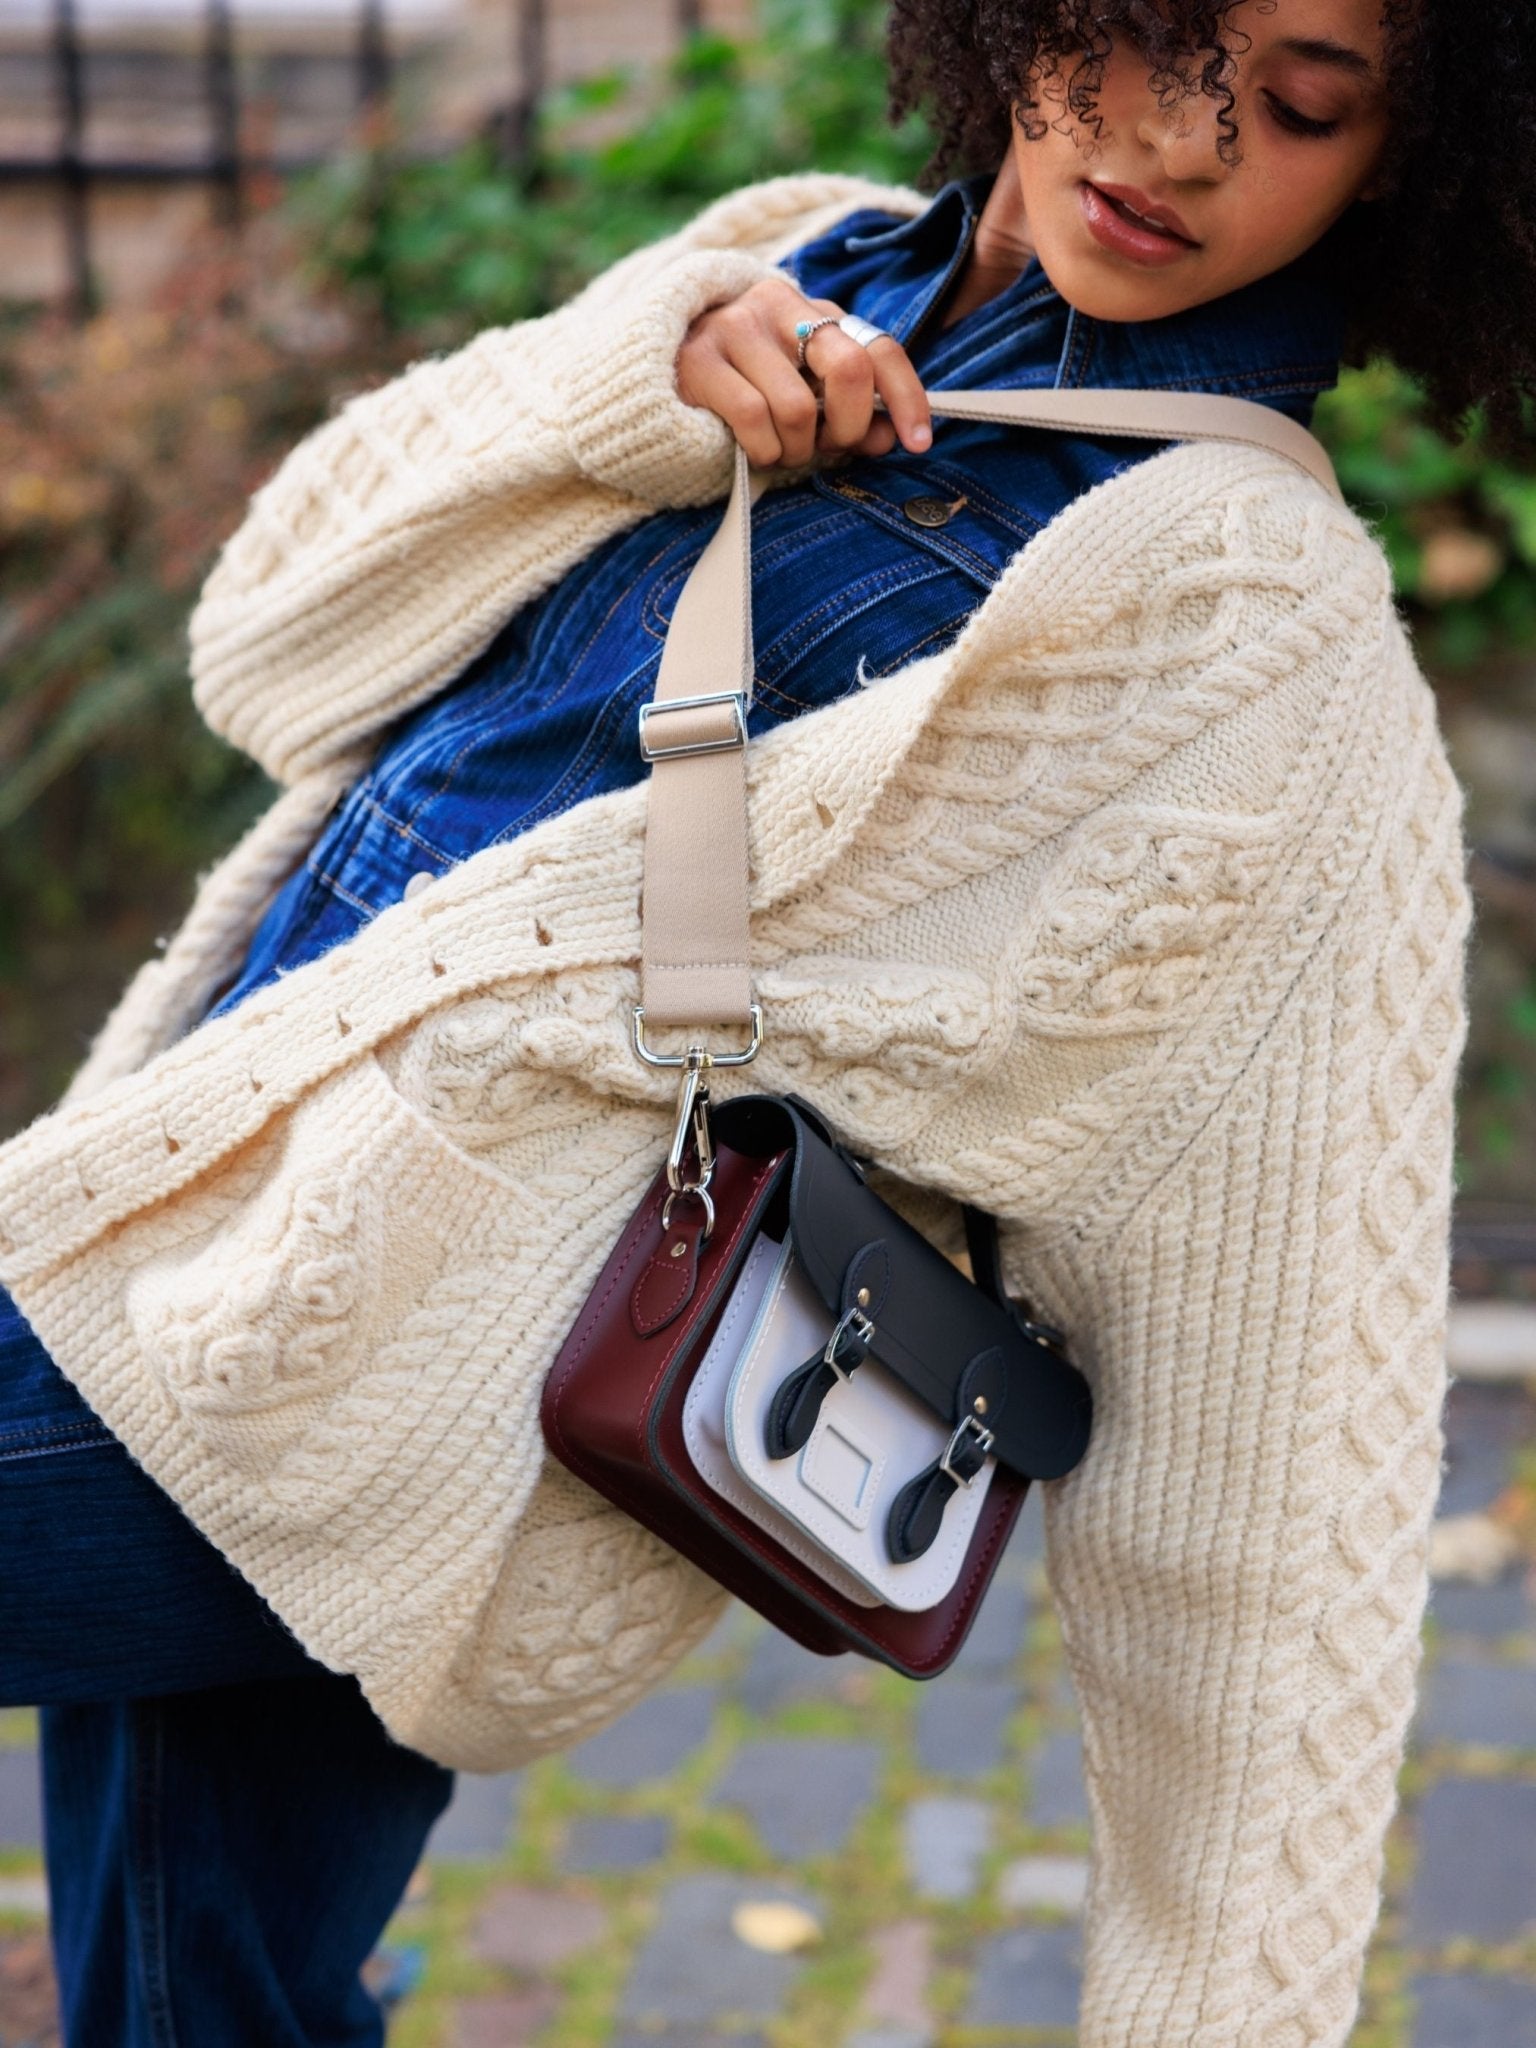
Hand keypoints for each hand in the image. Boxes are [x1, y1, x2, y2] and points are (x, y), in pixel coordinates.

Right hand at [675, 276, 932, 469]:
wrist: (648, 379)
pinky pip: (755, 421)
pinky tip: (754, 452)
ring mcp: (735, 328)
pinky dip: (763, 452)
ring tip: (779, 452)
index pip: (877, 347)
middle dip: (848, 427)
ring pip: (799, 409)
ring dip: (797, 450)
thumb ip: (845, 410)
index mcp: (812, 310)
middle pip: (848, 368)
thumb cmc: (738, 392)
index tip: (918, 442)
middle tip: (828, 449)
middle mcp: (778, 305)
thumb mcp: (800, 393)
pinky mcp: (698, 360)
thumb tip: (885, 436)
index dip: (906, 397)